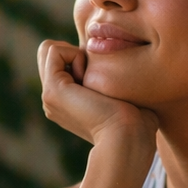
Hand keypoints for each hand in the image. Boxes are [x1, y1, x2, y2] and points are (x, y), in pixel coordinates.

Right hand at [38, 40, 157, 149]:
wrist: (129, 138)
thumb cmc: (138, 122)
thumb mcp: (125, 93)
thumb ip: (114, 76)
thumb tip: (116, 60)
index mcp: (67, 102)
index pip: (62, 60)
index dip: (83, 55)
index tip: (105, 77)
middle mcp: (54, 99)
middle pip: (50, 53)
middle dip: (74, 51)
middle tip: (97, 73)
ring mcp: (50, 96)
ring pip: (49, 49)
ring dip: (75, 53)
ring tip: (93, 77)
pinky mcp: (53, 90)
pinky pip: (53, 50)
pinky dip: (75, 54)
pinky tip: (89, 76)